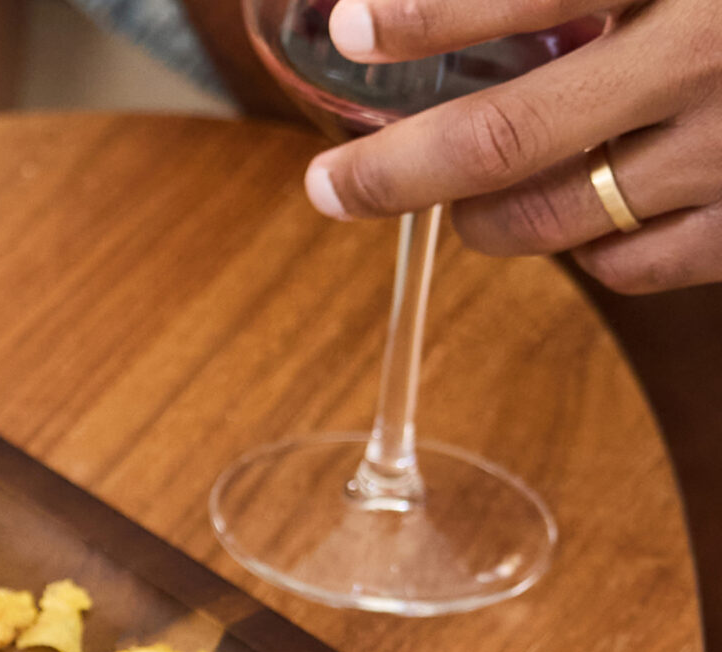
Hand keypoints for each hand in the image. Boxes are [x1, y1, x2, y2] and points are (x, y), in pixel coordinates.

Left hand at [302, 0, 721, 292]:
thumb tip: (440, 5)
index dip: (425, 19)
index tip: (351, 30)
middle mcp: (702, 62)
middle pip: (505, 139)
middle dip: (394, 172)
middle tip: (330, 186)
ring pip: (547, 216)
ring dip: (476, 216)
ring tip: (456, 196)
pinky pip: (624, 263)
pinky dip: (575, 248)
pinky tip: (570, 210)